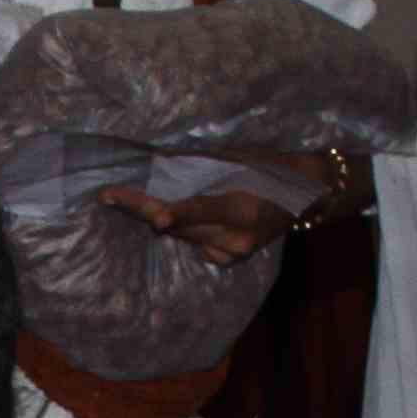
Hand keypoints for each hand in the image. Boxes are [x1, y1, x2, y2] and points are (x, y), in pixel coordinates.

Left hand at [91, 182, 298, 269]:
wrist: (308, 192)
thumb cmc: (271, 165)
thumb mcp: (240, 159)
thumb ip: (203, 167)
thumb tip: (161, 164)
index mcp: (243, 208)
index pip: (200, 210)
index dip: (173, 213)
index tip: (152, 218)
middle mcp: (236, 237)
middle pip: (181, 226)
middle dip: (144, 209)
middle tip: (109, 196)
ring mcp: (234, 252)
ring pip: (183, 236)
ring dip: (160, 217)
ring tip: (128, 197)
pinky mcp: (231, 258)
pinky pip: (195, 242)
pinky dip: (188, 227)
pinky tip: (189, 214)